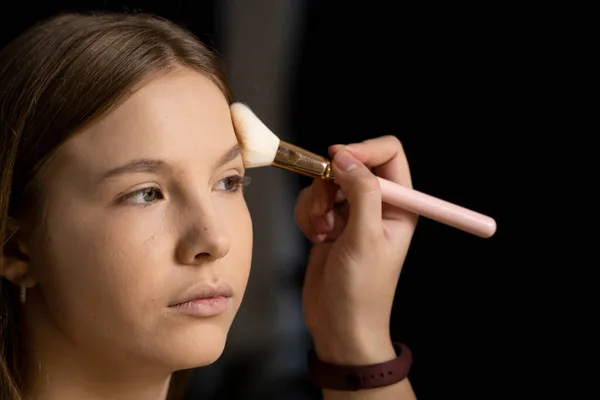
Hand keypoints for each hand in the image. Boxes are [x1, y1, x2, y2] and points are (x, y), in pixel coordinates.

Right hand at [294, 136, 417, 364]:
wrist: (339, 326)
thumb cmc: (362, 290)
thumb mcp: (365, 238)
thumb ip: (361, 191)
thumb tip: (345, 156)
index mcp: (400, 204)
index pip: (388, 154)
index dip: (363, 150)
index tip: (336, 159)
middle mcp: (378, 205)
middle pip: (351, 164)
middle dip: (331, 184)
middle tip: (325, 211)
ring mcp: (352, 214)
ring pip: (327, 182)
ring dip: (316, 203)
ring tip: (321, 232)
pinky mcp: (330, 223)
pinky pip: (312, 200)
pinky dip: (307, 215)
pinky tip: (315, 237)